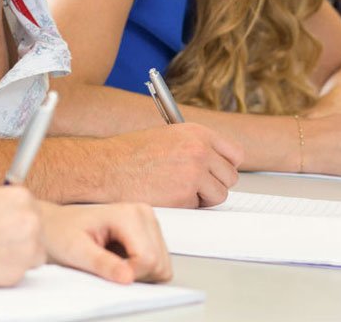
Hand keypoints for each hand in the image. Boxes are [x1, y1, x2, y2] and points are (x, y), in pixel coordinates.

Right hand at [0, 185, 44, 285]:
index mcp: (19, 196)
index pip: (29, 206)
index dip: (14, 215)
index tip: (3, 221)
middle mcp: (29, 221)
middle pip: (35, 229)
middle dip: (18, 234)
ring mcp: (25, 250)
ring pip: (33, 253)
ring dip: (18, 253)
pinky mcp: (15, 275)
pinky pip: (19, 272)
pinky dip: (6, 270)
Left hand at [38, 201, 171, 284]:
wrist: (54, 224)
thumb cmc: (61, 233)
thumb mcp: (76, 250)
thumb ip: (103, 264)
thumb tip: (127, 277)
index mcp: (129, 214)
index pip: (149, 259)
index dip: (130, 275)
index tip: (108, 273)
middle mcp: (143, 213)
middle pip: (158, 263)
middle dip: (136, 275)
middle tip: (108, 267)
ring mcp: (148, 221)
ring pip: (161, 265)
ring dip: (139, 272)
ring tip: (112, 261)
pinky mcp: (149, 231)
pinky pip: (157, 263)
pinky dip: (140, 269)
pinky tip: (120, 259)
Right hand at [104, 123, 242, 207]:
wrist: (106, 167)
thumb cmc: (131, 153)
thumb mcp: (167, 136)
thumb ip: (195, 146)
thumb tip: (215, 163)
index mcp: (197, 132)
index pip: (235, 154)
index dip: (225, 166)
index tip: (217, 173)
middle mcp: (199, 150)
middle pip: (230, 177)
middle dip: (214, 185)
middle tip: (194, 186)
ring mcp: (193, 174)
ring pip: (218, 196)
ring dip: (202, 198)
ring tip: (178, 191)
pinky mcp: (184, 196)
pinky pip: (198, 208)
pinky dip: (185, 207)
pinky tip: (165, 196)